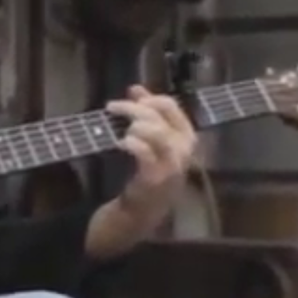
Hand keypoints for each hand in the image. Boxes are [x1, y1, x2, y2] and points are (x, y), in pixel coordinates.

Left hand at [106, 84, 197, 227]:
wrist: (145, 209)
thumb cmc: (149, 171)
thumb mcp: (152, 140)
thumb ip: (146, 113)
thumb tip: (136, 88)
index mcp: (186, 136)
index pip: (171, 106)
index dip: (149, 98)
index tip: (131, 97)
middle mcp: (184, 148)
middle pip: (160, 117)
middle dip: (134, 108)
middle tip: (112, 106)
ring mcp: (172, 164)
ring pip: (157, 133)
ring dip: (135, 126)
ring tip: (121, 130)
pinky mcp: (156, 177)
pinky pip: (145, 153)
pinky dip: (132, 143)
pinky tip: (120, 143)